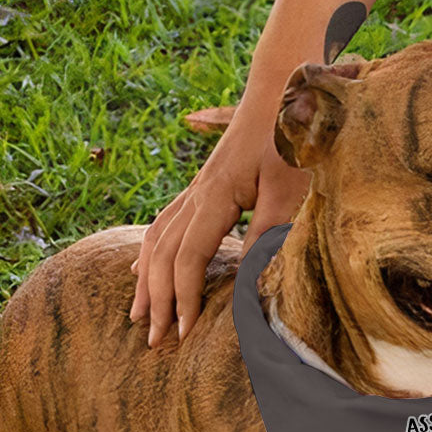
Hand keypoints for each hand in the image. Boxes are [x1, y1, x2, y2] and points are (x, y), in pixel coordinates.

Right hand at [130, 114, 309, 345]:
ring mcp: (196, 189)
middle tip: (155, 341)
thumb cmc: (291, 138)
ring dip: (147, 280)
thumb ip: (269, 234)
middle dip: (157, 299)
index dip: (184, 298)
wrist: (283, 90)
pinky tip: (142, 268)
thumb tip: (251, 283)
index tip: (185, 334)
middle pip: (162, 254)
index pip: (188, 258)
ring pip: (156, 239)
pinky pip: (163, 224)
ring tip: (139, 315)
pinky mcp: (204, 187)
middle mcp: (196, 194)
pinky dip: (150, 253)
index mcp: (214, 196)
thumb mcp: (289, 190)